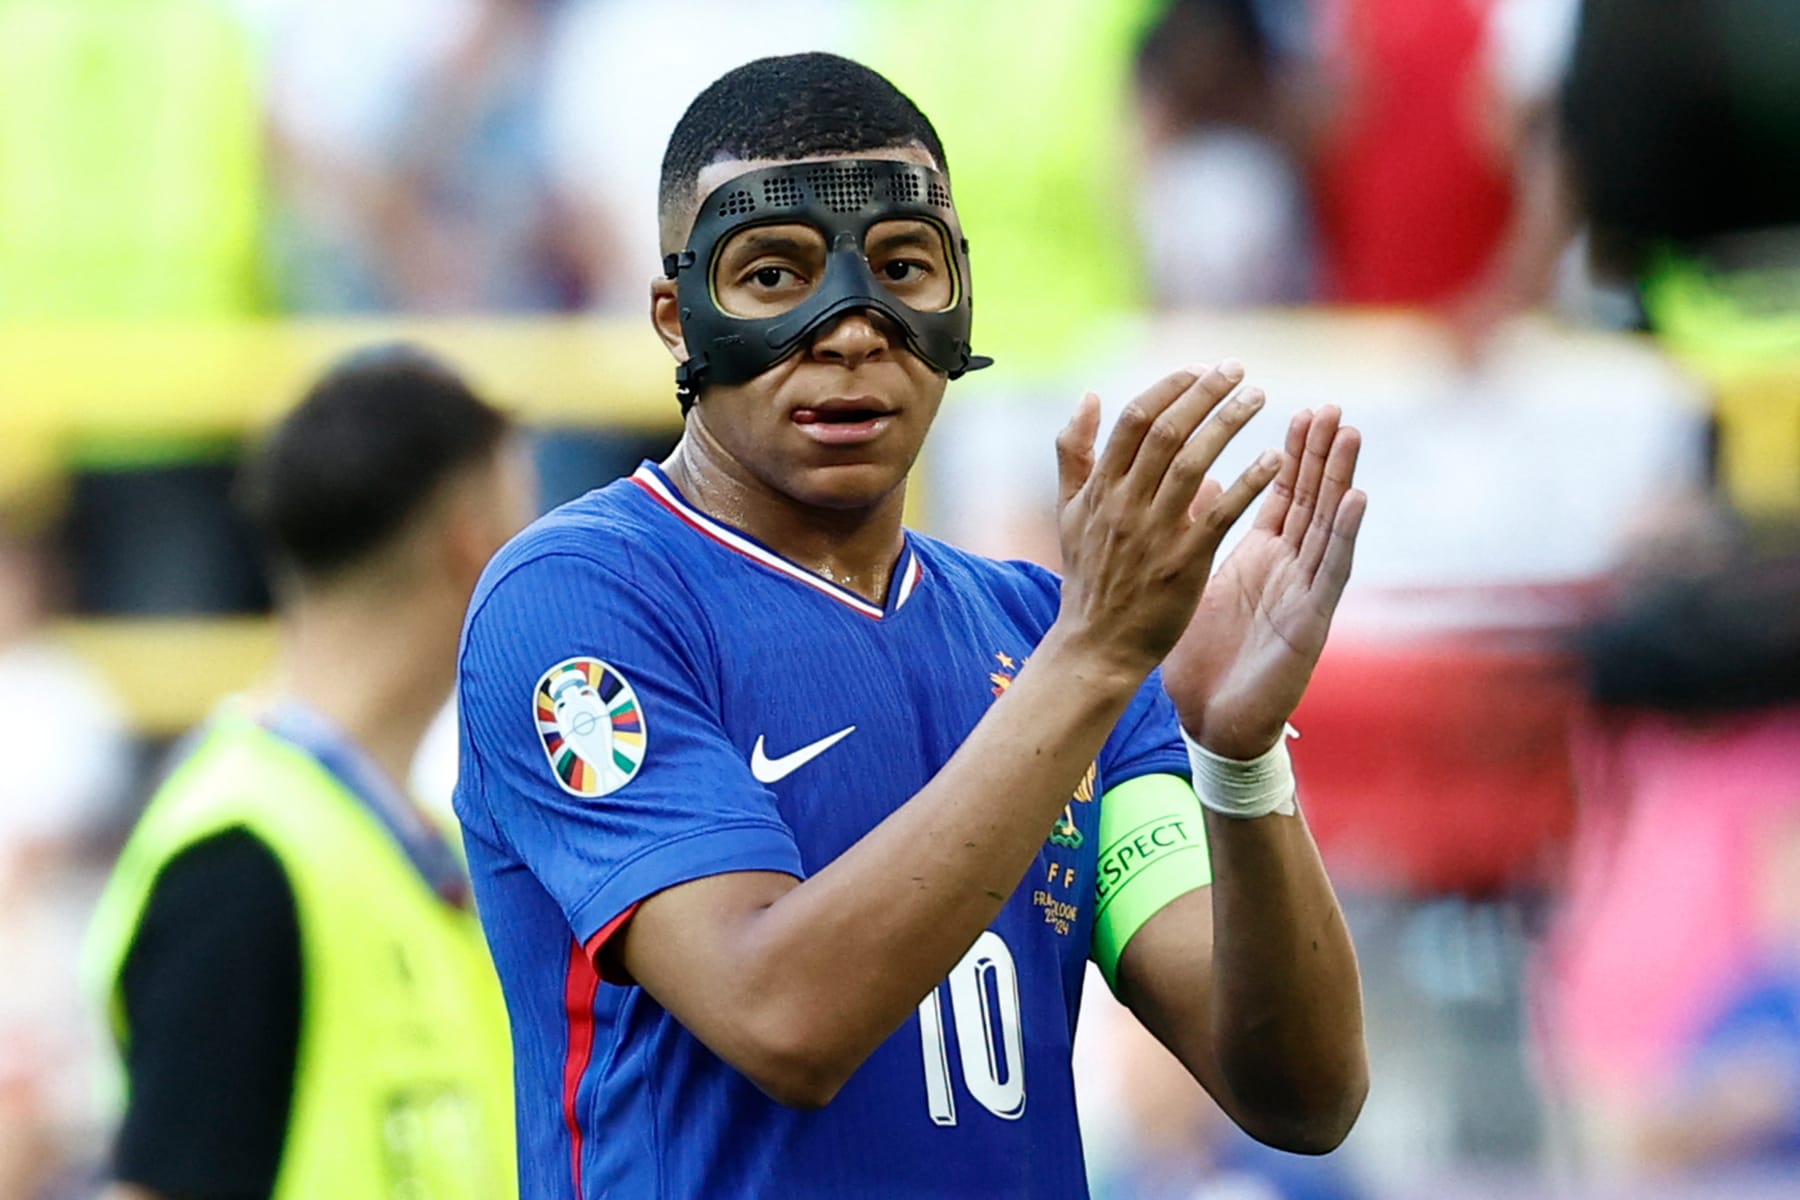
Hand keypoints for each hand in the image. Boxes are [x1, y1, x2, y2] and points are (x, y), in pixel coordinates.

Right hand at [1052, 363, 1281, 678]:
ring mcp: (1154, 533)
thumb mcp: (1069, 512)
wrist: (1097, 645)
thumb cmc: (1089, 577)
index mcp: (1099, 488)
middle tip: (1237, 370)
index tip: (1198, 370)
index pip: (1134, 420)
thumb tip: (1087, 397)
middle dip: (1204, 394)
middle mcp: (1124, 504)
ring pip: (1194, 463)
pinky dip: (1247, 483)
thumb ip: (1073, 454)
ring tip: (1258, 398)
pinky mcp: (1184, 563)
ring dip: (1229, 424)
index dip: (1169, 389)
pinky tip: (1273, 459)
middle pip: (1167, 432)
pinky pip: (1220, 513)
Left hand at [1162, 405, 1365, 758]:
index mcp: (1260, 555)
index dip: (1292, 452)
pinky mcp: (1310, 622)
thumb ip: (1201, 529)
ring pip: (1328, 526)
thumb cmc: (1202, 656)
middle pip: (1311, 499)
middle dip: (1321, 453)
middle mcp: (1289, 567)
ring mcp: (1303, 592)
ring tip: (1350, 434)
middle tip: (1332, 406)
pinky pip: (1330, 571)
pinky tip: (1356, 499)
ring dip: (1340, 479)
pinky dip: (1344, 534)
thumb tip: (1202, 480)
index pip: (1282, 492)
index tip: (1298, 408)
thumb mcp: (1195, 579)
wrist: (1211, 721)